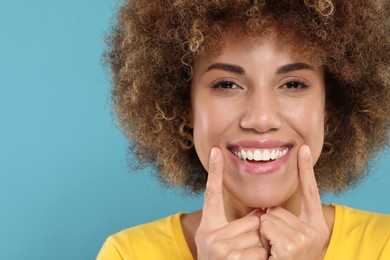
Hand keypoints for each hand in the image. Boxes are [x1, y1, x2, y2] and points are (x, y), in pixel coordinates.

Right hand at [195, 147, 267, 259]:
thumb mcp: (224, 244)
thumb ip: (239, 227)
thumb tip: (264, 213)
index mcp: (209, 226)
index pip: (212, 194)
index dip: (214, 172)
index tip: (216, 150)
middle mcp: (209, 234)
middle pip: (252, 220)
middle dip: (260, 234)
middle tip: (250, 248)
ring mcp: (218, 247)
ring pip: (260, 235)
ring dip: (264, 248)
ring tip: (251, 259)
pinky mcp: (229, 258)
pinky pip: (261, 251)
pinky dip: (265, 259)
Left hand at [259, 145, 329, 259]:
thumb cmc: (281, 258)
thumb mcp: (289, 238)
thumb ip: (284, 220)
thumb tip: (265, 210)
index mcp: (315, 224)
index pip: (310, 191)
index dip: (306, 169)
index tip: (304, 148)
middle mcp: (315, 230)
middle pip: (276, 209)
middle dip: (268, 224)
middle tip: (275, 244)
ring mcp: (305, 239)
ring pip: (268, 217)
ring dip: (263, 234)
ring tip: (272, 251)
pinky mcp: (291, 246)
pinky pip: (265, 227)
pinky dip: (262, 239)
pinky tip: (271, 254)